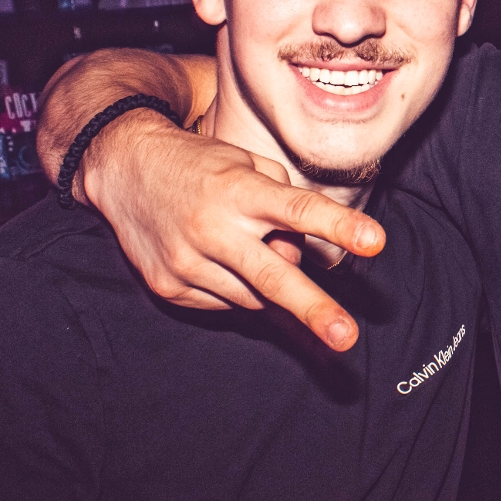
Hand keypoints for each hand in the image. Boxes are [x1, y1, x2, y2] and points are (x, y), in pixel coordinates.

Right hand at [81, 110, 386, 349]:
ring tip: (246, 245)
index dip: (338, 226)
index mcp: (237, 190)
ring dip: (266, 280)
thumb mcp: (246, 163)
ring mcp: (186, 262)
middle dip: (313, 308)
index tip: (375, 241)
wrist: (125, 169)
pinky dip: (235, 287)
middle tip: (346, 337)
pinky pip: (225, 303)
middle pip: (274, 275)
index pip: (297, 209)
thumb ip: (282, 203)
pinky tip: (219, 259)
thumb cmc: (201, 165)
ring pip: (254, 296)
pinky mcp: (169, 287)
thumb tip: (300, 256)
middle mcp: (211, 228)